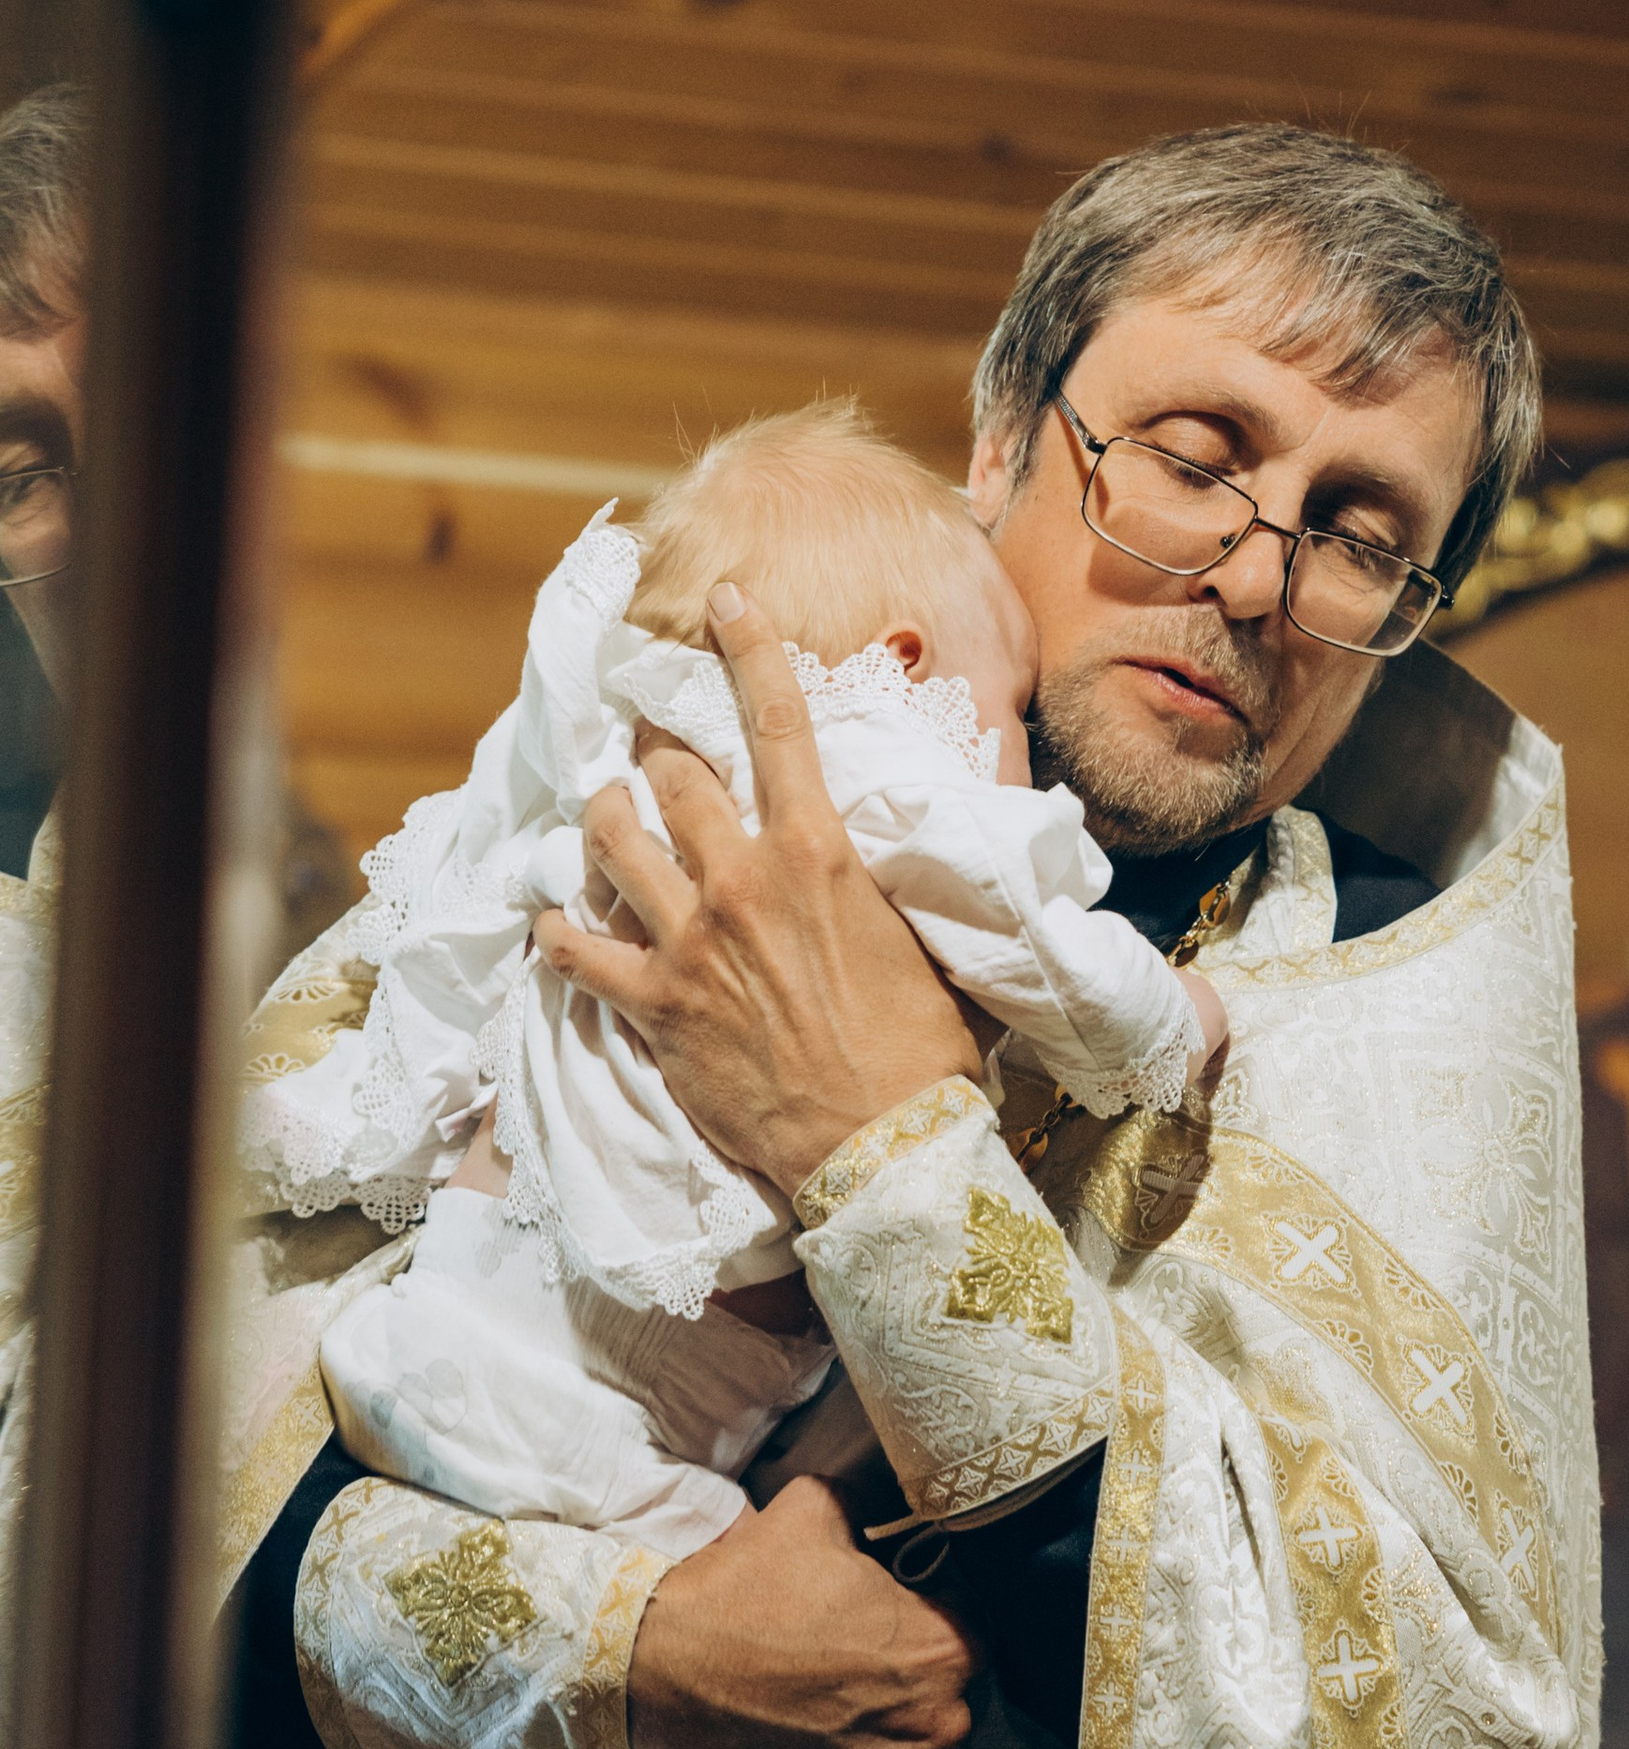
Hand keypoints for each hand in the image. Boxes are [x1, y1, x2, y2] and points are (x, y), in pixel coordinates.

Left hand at [532, 587, 982, 1192]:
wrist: (882, 1146)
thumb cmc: (925, 1049)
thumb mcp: (937, 941)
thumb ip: (920, 870)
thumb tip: (959, 804)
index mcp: (818, 854)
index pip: (780, 726)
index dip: (749, 652)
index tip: (726, 602)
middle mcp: (743, 881)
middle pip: (675, 777)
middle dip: (657, 748)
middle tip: (651, 742)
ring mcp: (690, 941)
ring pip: (612, 842)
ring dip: (602, 817)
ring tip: (604, 811)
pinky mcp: (655, 1004)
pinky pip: (578, 950)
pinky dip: (555, 932)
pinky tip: (548, 923)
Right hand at [625, 1476, 977, 1748]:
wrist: (658, 1670)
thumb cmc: (741, 1592)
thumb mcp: (810, 1514)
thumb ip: (866, 1501)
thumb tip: (883, 1494)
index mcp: (943, 1651)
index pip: (960, 1638)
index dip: (917, 1627)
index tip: (878, 1624)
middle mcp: (936, 1725)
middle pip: (940, 1703)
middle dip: (903, 1685)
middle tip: (843, 1667)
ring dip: (878, 1736)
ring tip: (818, 1709)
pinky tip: (801, 1747)